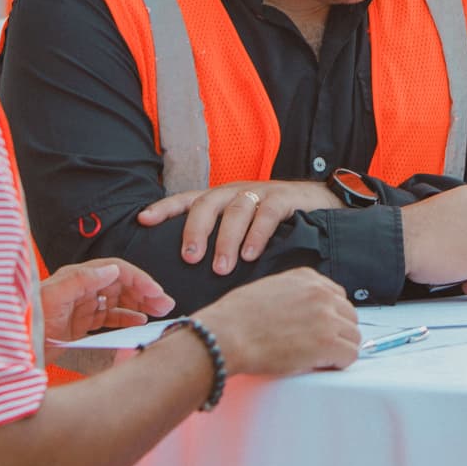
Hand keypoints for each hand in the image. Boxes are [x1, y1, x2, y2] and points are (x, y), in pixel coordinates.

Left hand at [40, 259, 174, 342]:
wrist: (13, 346)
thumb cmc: (29, 319)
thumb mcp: (53, 297)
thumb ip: (81, 281)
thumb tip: (113, 270)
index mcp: (77, 278)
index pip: (116, 271)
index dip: (138, 279)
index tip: (156, 292)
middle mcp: (82, 289)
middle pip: (121, 284)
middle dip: (145, 292)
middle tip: (166, 304)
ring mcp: (82, 306)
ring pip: (119, 301)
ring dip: (140, 304)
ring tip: (160, 312)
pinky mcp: (81, 324)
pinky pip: (110, 317)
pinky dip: (127, 317)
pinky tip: (140, 321)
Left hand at [137, 180, 337, 274]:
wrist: (323, 204)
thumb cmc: (277, 224)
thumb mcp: (244, 228)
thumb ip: (222, 242)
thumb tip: (193, 274)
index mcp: (221, 199)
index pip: (187, 199)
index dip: (165, 208)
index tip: (143, 220)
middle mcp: (236, 191)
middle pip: (207, 203)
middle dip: (195, 230)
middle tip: (189, 258)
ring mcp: (260, 193)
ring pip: (236, 210)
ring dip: (227, 240)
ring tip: (222, 267)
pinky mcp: (284, 198)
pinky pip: (267, 214)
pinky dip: (256, 234)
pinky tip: (250, 255)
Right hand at [195, 269, 360, 374]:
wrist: (227, 334)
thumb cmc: (237, 317)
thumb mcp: (269, 289)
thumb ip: (294, 295)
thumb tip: (304, 313)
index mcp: (307, 278)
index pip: (338, 296)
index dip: (331, 316)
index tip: (323, 328)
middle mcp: (320, 294)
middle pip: (350, 316)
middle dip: (338, 333)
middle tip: (320, 347)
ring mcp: (326, 317)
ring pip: (353, 336)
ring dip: (340, 349)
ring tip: (319, 358)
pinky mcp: (327, 343)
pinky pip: (350, 355)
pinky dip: (339, 364)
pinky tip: (321, 366)